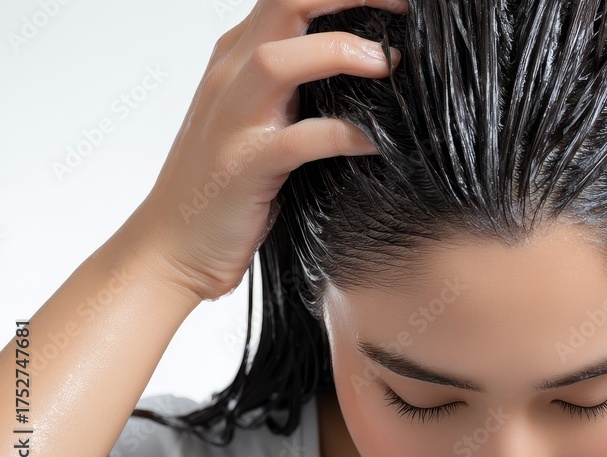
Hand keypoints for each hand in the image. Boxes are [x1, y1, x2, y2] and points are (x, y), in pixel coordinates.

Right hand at [128, 0, 404, 301]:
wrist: (171, 249)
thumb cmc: (225, 187)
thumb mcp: (259, 119)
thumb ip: (299, 86)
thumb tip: (370, 71)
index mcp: (236, 59)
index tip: (395, 0)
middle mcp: (230, 77)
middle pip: (285, 4)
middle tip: (403, 9)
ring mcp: (232, 121)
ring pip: (280, 61)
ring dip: (341, 53)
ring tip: (391, 64)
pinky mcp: (243, 167)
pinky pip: (299, 140)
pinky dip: (345, 135)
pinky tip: (378, 142)